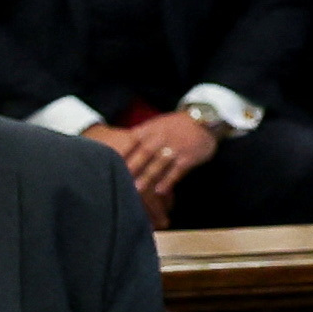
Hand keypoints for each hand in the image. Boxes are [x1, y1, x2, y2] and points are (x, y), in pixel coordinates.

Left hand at [96, 109, 214, 207]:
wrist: (205, 119)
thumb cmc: (175, 126)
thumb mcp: (156, 125)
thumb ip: (139, 137)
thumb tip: (118, 151)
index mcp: (150, 130)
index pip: (131, 141)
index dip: (120, 152)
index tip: (107, 163)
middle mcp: (161, 138)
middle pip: (143, 153)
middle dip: (131, 167)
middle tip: (118, 180)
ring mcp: (175, 148)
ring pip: (158, 164)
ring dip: (147, 177)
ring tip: (136, 189)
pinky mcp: (188, 158)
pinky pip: (176, 171)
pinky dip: (168, 181)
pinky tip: (160, 192)